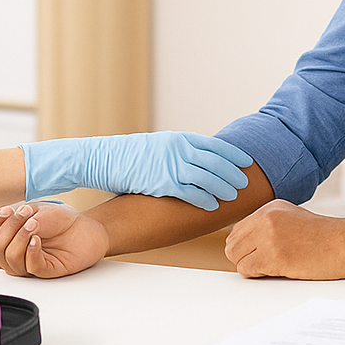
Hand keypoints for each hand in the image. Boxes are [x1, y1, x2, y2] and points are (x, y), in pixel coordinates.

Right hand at [0, 201, 109, 277]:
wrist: (86, 227)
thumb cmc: (60, 220)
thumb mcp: (31, 210)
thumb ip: (7, 216)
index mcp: (7, 242)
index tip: (5, 211)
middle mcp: (15, 255)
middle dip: (5, 228)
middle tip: (23, 213)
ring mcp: (29, 264)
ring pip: (9, 260)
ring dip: (19, 237)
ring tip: (34, 223)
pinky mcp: (45, 271)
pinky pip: (30, 267)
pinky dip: (30, 251)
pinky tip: (37, 238)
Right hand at [19, 132, 252, 209]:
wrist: (99, 159)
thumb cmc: (124, 156)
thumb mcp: (155, 148)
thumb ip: (174, 152)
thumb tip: (190, 161)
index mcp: (176, 138)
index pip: (212, 145)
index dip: (231, 154)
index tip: (245, 161)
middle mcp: (177, 148)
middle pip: (215, 160)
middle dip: (232, 172)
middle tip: (245, 182)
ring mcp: (170, 164)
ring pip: (207, 176)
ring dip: (223, 186)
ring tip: (234, 196)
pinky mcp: (161, 181)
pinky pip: (190, 191)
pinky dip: (204, 198)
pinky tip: (212, 206)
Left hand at [224, 200, 344, 279]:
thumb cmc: (327, 237)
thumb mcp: (295, 219)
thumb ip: (271, 225)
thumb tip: (249, 245)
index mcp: (270, 208)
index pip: (238, 230)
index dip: (246, 247)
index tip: (259, 255)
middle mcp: (266, 218)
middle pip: (232, 244)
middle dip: (244, 257)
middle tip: (264, 264)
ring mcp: (269, 236)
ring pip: (236, 257)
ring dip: (251, 267)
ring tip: (273, 267)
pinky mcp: (274, 255)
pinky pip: (246, 269)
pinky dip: (257, 274)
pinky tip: (277, 271)